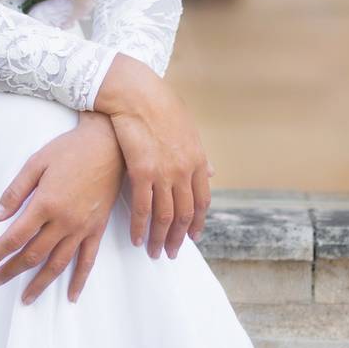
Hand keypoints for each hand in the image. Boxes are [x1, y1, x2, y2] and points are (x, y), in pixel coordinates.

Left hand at [0, 113, 123, 304]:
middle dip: (11, 271)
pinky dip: (78, 280)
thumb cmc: (69, 150)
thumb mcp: (36, 163)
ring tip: (26, 298)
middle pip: (33, 255)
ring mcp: (82, 228)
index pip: (14, 237)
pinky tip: (70, 295)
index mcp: (45, 204)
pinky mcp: (96, 229)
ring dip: (40, 283)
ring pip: (58, 263)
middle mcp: (63, 221)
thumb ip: (15, 191)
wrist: (108, 145)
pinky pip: (87, 260)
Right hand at [93, 53, 211, 259]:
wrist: (136, 93)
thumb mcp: (188, 130)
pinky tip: (137, 237)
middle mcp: (184, 171)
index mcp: (198, 161)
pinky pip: (142, 207)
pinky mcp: (142, 171)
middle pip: (185, 214)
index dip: (197, 223)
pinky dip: (140, 226)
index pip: (202, 202)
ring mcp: (164, 173)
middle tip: (173, 253)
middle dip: (179, 238)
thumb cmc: (159, 106)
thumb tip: (212, 173)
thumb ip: (198, 155)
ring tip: (154, 252)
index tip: (193, 237)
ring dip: (160, 238)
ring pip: (165, 216)